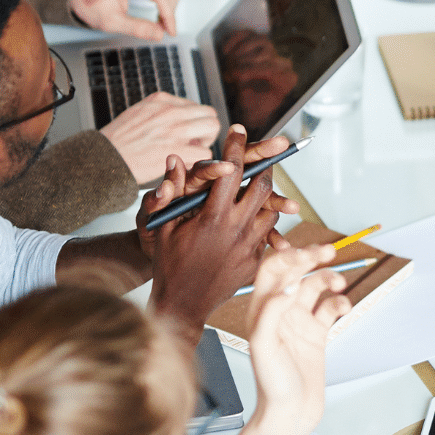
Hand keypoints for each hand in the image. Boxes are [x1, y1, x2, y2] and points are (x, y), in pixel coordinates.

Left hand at [69, 0, 179, 40]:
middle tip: (164, 29)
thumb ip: (137, 28)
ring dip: (171, 2)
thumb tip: (159, 34)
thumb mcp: (112, 22)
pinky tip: (160, 8)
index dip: (169, 16)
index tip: (170, 32)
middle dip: (170, 11)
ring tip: (162, 20)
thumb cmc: (89, 4)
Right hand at [100, 93, 220, 182]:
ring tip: (190, 153)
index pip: (196, 106)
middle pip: (210, 114)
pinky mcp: (178, 150)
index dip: (195, 122)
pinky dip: (198, 160)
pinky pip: (204, 152)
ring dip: (204, 142)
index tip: (188, 133)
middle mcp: (171, 110)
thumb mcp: (139, 112)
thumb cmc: (118, 141)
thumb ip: (161, 111)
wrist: (104, 158)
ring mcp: (176, 129)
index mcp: (162, 100)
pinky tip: (184, 163)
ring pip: (212, 128)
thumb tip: (181, 116)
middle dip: (205, 130)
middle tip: (194, 143)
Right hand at [141, 127, 296, 338]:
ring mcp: (250, 247)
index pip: (231, 171)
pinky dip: (265, 223)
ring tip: (261, 184)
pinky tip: (259, 216)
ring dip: (267, 195)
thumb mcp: (164, 227)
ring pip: (270, 211)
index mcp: (213, 217)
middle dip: (263, 165)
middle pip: (261, 186)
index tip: (238, 129)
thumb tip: (175, 159)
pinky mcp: (256, 261)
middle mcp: (237, 229)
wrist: (183, 305)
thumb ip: (171, 192)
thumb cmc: (168, 264)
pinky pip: (268, 236)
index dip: (236, 147)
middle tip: (262, 153)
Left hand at [246, 245, 350, 434]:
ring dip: (328, 278)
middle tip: (329, 251)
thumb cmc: (272, 385)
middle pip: (295, 272)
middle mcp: (279, 312)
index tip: (307, 254)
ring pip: (314, 287)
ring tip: (339, 283)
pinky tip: (343, 307)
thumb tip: (288, 287)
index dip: (288, 257)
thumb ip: (271, 313)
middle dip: (311, 258)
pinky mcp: (316, 334)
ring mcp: (298, 322)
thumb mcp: (264, 347)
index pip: (271, 271)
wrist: (290, 414)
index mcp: (260, 310)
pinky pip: (329, 308)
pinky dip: (339, 302)